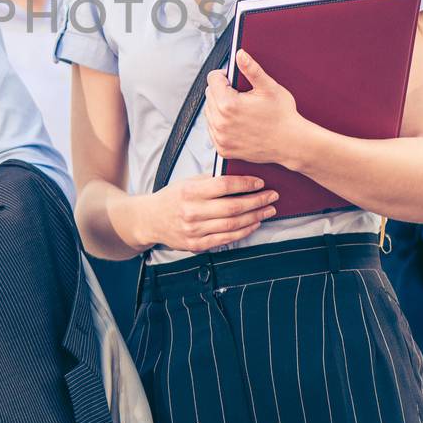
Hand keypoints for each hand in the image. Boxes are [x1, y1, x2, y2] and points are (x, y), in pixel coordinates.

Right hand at [121, 174, 276, 253]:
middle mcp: (192, 212)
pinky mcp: (197, 245)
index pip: (224, 186)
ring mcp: (194, 231)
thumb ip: (211, 181)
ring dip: (254, 217)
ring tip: (268, 210)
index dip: (245, 184)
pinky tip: (254, 224)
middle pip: (232, 207)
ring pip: (232, 225)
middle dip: (256, 201)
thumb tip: (240, 177)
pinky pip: (226, 239)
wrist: (150, 220)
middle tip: (272, 196)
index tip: (260, 182)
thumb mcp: (188, 182)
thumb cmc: (172, 197)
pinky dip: (243, 232)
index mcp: (190, 192)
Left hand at [205, 50, 307, 167]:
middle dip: (222, 91)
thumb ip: (251, 69)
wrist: (291, 144)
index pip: (212, 79)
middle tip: (242, 95)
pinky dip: (221, 125)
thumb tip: (239, 54)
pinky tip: (238, 123)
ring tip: (240, 109)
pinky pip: (213, 130)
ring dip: (219, 107)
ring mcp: (220, 138)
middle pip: (209, 94)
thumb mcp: (269, 88)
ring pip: (209, 112)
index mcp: (228, 104)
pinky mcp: (223, 149)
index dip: (225, 75)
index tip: (235, 80)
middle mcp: (220, 122)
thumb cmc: (283, 115)